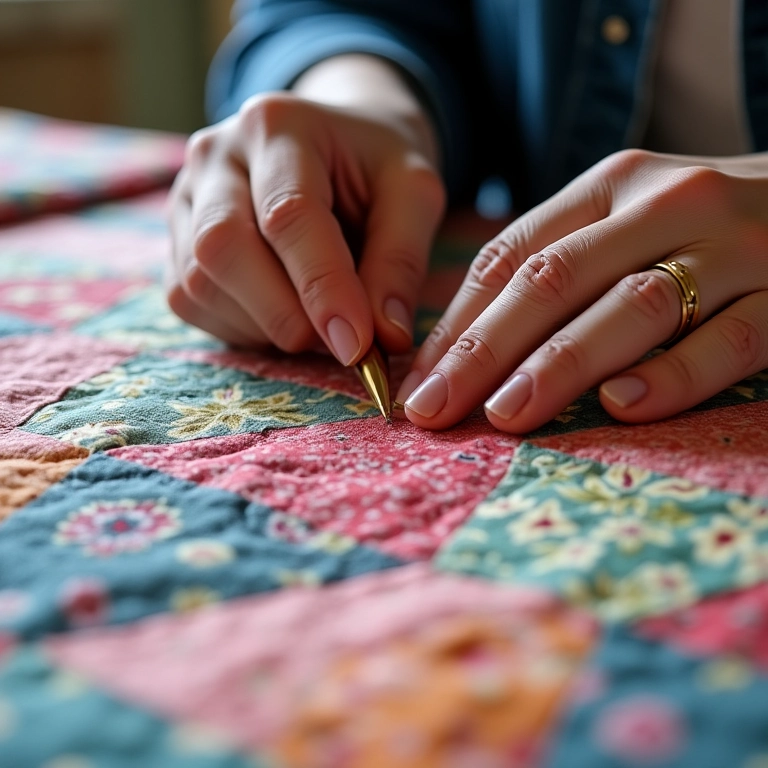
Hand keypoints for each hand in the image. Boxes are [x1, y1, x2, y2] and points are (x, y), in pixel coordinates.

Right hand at [167, 57, 444, 363]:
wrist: (335, 143)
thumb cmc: (375, 167)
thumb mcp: (413, 193)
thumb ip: (401, 260)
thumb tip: (385, 337)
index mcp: (279, 127)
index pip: (289, 215)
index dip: (322, 288)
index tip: (358, 346)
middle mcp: (216, 155)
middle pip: (222, 248)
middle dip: (285, 314)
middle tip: (340, 342)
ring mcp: (186, 197)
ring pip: (198, 283)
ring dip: (265, 326)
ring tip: (317, 321)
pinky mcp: (176, 239)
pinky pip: (189, 301)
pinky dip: (241, 327)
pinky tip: (282, 314)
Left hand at [399, 149, 767, 431]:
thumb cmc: (698, 227)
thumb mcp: (622, 221)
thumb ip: (556, 267)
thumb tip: (458, 346)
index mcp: (608, 187)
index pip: (510, 255)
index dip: (456, 322)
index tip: (416, 380)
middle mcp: (662, 205)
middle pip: (553, 280)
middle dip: (483, 351)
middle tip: (433, 410)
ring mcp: (729, 246)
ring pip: (632, 306)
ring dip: (560, 365)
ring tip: (506, 413)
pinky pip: (727, 341)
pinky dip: (673, 376)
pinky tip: (622, 407)